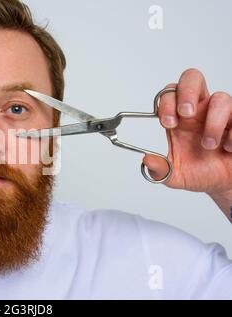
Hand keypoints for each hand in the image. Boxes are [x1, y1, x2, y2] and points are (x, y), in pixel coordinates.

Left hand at [143, 68, 230, 197]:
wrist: (223, 183)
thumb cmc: (199, 172)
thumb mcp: (175, 175)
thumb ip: (160, 169)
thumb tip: (147, 160)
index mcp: (179, 118)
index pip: (169, 95)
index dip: (166, 104)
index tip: (168, 123)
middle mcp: (200, 110)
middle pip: (192, 78)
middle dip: (187, 91)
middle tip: (186, 113)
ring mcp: (223, 114)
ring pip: (220, 98)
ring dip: (213, 123)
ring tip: (208, 145)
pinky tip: (227, 148)